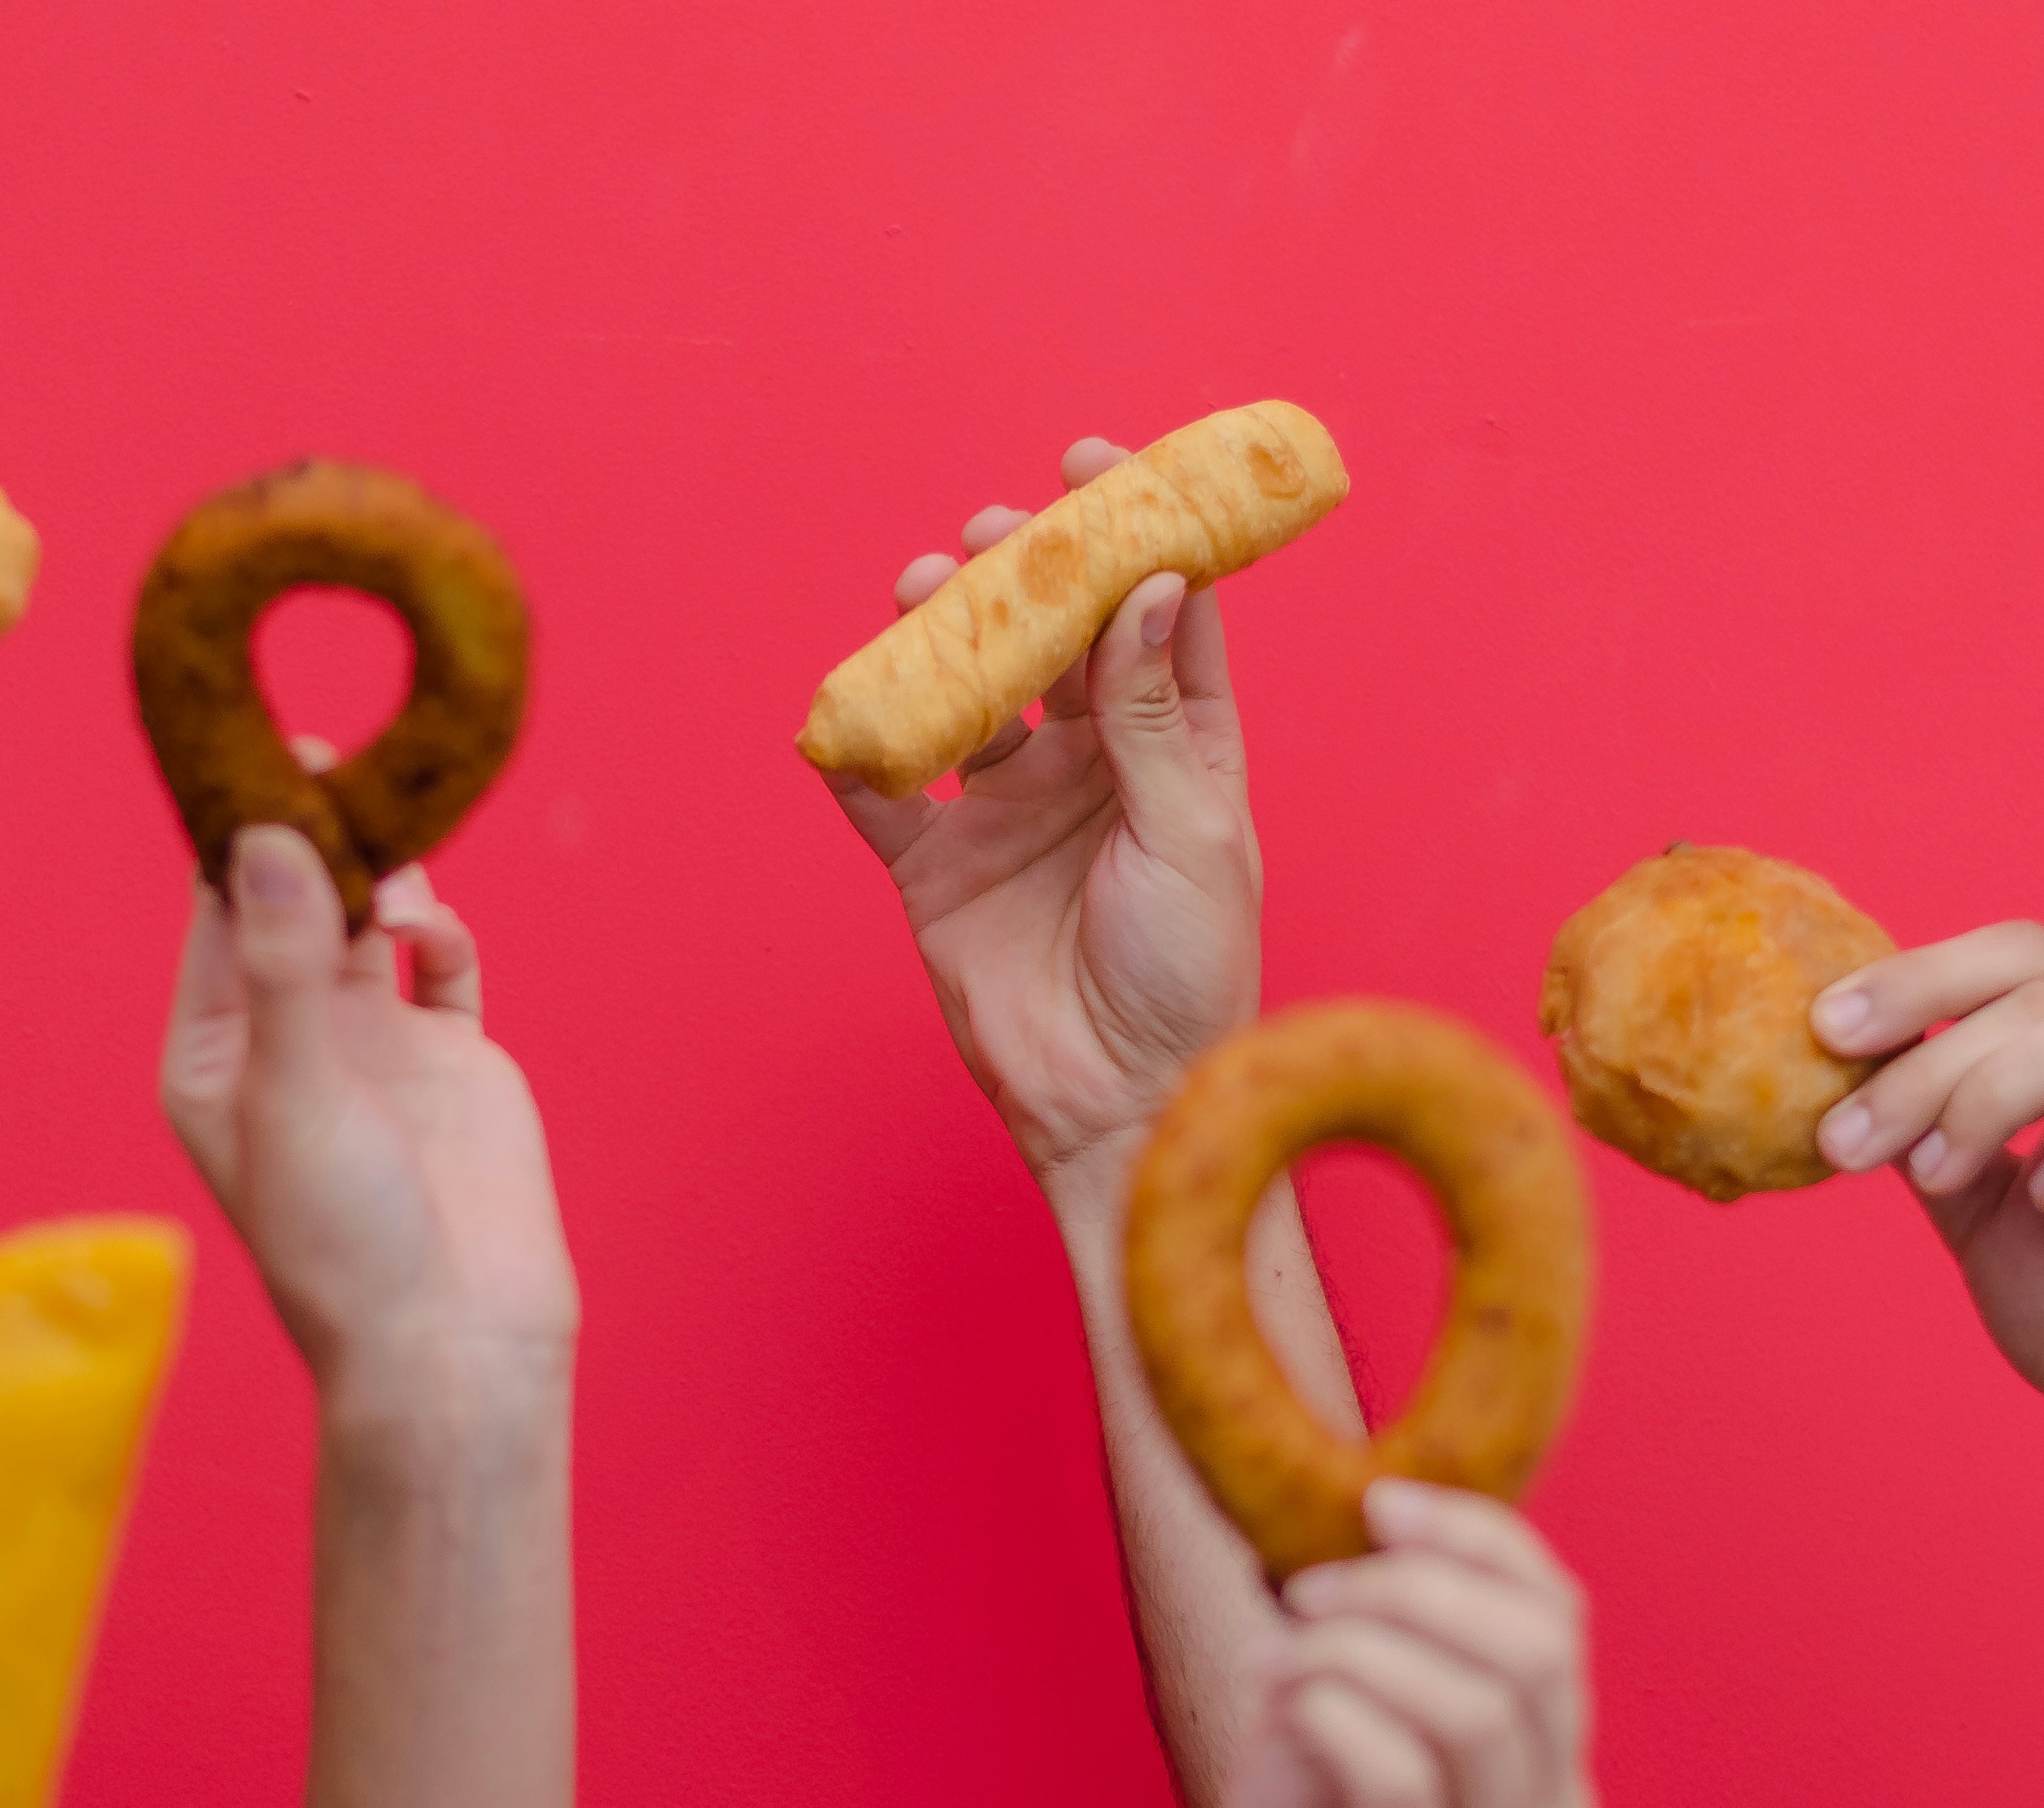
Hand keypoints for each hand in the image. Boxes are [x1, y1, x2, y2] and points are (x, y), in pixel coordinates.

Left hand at [160, 820, 576, 1384]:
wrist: (457, 1343)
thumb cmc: (346, 1243)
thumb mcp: (294, 1094)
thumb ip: (287, 962)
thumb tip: (269, 836)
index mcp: (217, 1053)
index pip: (217, 915)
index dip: (237, 836)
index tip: (263, 759)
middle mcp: (291, 1040)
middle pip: (297, 902)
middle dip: (317, 837)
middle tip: (333, 764)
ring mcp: (375, 1046)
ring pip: (372, 918)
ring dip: (384, 877)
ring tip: (396, 861)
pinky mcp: (454, 1058)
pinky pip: (444, 961)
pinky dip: (443, 932)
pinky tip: (437, 936)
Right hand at [829, 438, 1260, 1219]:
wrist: (1119, 1102)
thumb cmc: (1190, 974)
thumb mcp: (1190, 830)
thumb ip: (1150, 713)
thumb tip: (1149, 587)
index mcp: (1176, 747)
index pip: (1157, 614)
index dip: (1132, 534)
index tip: (1094, 469)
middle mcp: (1090, 765)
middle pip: (1050, 638)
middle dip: (1022, 573)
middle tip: (995, 536)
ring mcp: (1008, 811)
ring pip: (965, 693)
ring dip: (944, 635)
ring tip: (927, 590)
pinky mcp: (938, 866)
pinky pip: (885, 794)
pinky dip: (862, 749)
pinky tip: (852, 709)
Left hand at [1197, 1484, 1593, 1807]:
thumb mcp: (1345, 1737)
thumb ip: (1372, 1651)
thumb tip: (1347, 1538)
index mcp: (1546, 1765)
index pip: (1560, 1612)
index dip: (1478, 1536)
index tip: (1378, 1505)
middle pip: (1534, 1647)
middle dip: (1411, 1585)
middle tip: (1310, 1592)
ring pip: (1474, 1708)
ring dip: (1357, 1648)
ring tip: (1282, 1661)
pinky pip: (1401, 1783)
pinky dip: (1335, 1715)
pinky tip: (1287, 1712)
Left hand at [1811, 923, 2043, 1513]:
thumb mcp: (1978, 1210)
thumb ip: (1930, 1131)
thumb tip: (1844, 1068)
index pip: (2020, 957)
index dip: (1918, 973)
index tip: (1822, 1026)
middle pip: (2040, 979)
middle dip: (1922, 1051)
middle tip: (1846, 1134)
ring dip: (1980, 1096)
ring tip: (1933, 1176)